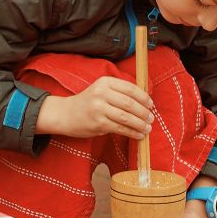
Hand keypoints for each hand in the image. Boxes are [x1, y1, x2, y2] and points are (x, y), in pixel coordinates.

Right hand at [36, 76, 153, 138]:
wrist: (66, 114)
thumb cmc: (89, 102)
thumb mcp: (102, 90)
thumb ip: (120, 92)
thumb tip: (145, 102)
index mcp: (105, 82)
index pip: (130, 89)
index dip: (144, 98)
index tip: (151, 105)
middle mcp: (102, 93)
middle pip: (130, 103)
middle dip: (144, 112)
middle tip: (151, 119)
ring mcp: (99, 109)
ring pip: (126, 117)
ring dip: (140, 124)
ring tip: (148, 128)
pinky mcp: (98, 124)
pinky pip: (120, 128)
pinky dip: (132, 133)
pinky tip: (139, 135)